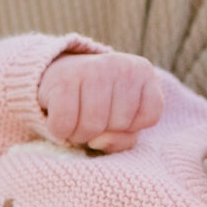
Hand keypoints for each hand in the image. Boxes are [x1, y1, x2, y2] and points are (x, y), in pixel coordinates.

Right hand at [39, 50, 165, 151]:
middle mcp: (121, 65)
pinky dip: (59, 131)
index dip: (132, 125)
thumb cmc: (97, 104)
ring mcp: (92, 69)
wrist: (56, 76)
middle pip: (120, 124)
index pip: (151, 115)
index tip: (117, 113)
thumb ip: (125, 138)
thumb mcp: (123, 119)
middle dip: (103, 131)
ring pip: (92, 128)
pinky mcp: (63, 79)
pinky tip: (60, 120)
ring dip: (80, 134)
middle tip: (91, 117)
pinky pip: (64, 124)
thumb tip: (99, 140)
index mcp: (142, 71)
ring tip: (77, 120)